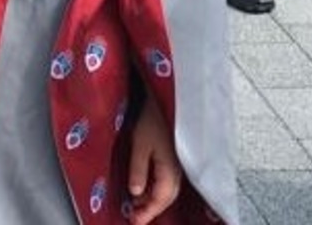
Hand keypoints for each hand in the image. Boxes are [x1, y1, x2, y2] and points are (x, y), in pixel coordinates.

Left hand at [127, 94, 181, 223]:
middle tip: (133, 218)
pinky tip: (143, 187)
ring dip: (152, 199)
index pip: (160, 200)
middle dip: (150, 210)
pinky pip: (166, 180)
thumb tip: (135, 193)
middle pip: (165, 198)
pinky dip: (155, 188)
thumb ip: (138, 169)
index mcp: (170, 171)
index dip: (147, 213)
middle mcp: (178, 171)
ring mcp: (177, 165)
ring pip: (166, 190)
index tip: (134, 223)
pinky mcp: (174, 157)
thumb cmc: (152, 119)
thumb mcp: (140, 144)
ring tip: (135, 205)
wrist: (166, 99)